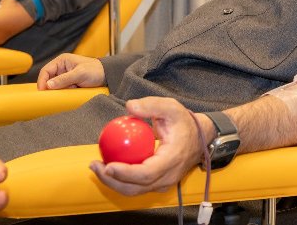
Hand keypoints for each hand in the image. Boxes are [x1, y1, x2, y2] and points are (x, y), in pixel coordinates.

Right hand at [37, 53, 104, 89]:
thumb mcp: (80, 74)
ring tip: (70, 90)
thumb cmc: (96, 70)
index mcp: (62, 61)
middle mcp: (61, 68)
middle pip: (49, 80)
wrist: (108, 75)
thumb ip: (64, 79)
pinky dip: (65, 93)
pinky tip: (72, 92)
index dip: (42, 81)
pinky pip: (62, 90)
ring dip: (60, 90)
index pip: (45, 71)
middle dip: (52, 87)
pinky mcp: (69, 83)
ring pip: (55, 86)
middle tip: (56, 94)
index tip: (43, 91)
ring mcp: (65, 76)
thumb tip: (48, 85)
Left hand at [89, 97, 208, 195]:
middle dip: (111, 180)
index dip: (125, 173)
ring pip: (134, 190)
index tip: (107, 165)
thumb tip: (129, 106)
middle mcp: (168, 176)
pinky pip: (137, 186)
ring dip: (112, 182)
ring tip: (97, 167)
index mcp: (172, 160)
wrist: (201, 137)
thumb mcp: (172, 107)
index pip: (146, 173)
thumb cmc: (185, 122)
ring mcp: (164, 183)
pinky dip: (121, 180)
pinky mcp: (158, 183)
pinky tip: (108, 167)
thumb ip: (151, 105)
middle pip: (136, 187)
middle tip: (95, 165)